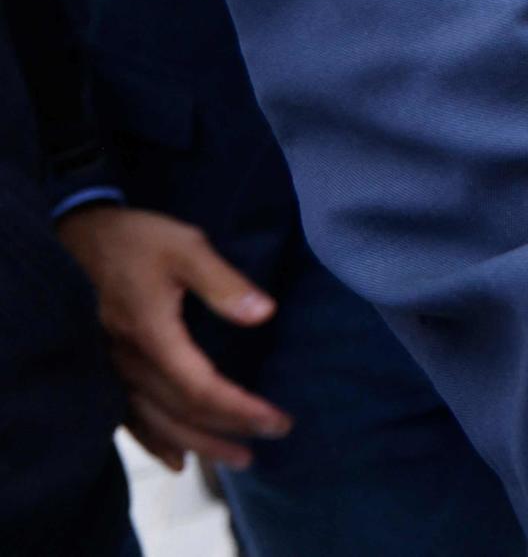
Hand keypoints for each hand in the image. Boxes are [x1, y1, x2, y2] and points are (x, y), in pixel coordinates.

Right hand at [55, 204, 290, 469]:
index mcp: (152, 336)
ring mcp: (112, 370)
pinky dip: (153, 442)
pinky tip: (175, 458)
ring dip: (197, 444)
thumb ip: (225, 283)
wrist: (80, 236)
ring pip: (155, 423)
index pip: (201, 389)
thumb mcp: (187, 246)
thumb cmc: (137, 240)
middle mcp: (129, 363)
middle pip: (181, 413)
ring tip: (234, 460)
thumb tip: (265, 315)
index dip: (240, 410)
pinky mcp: (105, 368)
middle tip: (271, 441)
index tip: (278, 420)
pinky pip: (126, 418)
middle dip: (228, 432)